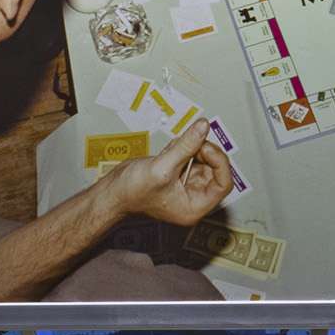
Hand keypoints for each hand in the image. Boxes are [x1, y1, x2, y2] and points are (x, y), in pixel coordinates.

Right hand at [103, 119, 234, 228]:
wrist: (111, 193)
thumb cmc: (132, 192)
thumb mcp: (163, 167)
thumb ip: (186, 146)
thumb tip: (203, 127)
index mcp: (194, 207)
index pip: (223, 184)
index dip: (219, 163)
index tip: (206, 147)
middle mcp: (192, 198)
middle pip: (214, 170)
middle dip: (204, 152)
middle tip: (192, 141)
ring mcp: (184, 187)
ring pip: (202, 162)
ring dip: (192, 149)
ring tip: (175, 147)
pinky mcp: (175, 176)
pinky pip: (189, 158)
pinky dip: (182, 149)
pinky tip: (169, 150)